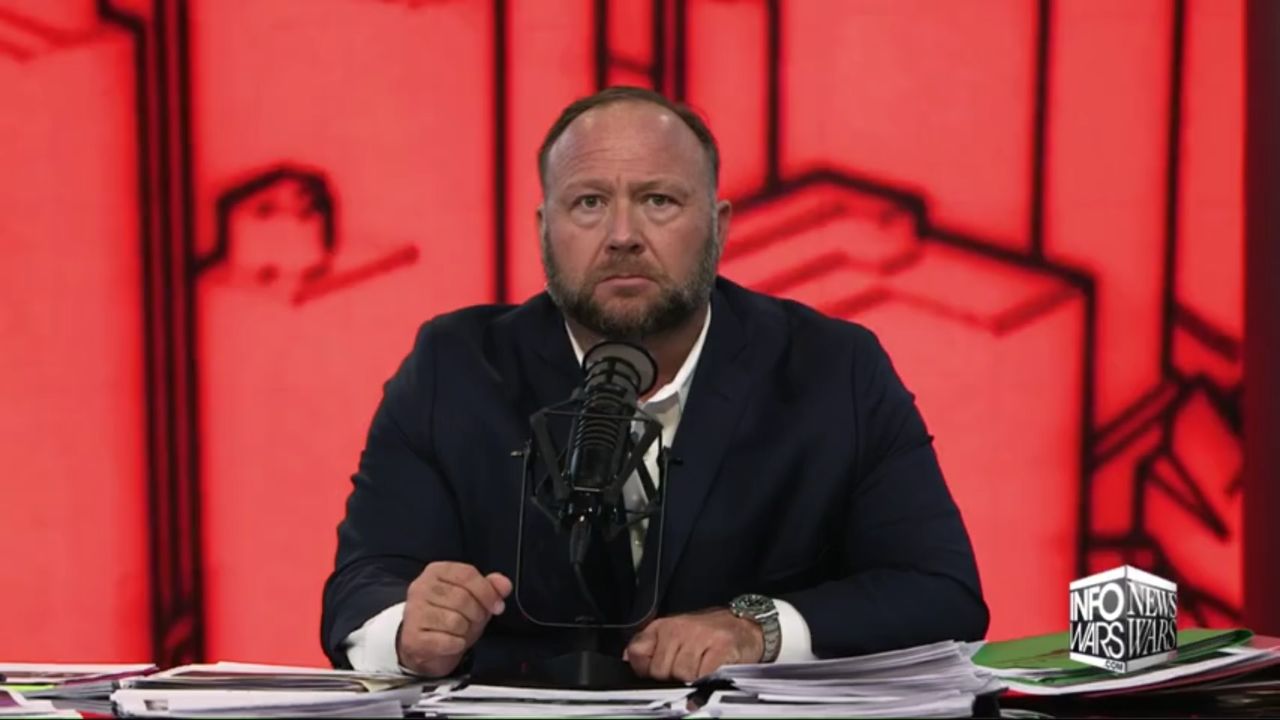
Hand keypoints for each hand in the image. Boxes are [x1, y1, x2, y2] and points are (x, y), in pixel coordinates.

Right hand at [396, 561, 512, 676]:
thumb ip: (491, 588)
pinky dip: (456, 645)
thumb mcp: (475, 599)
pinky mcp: (412, 636)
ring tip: (460, 632)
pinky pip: (447, 641)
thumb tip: (505, 584)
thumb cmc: (451, 617)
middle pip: (463, 598)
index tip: (498, 607)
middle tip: (474, 622)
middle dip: (477, 614)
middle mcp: (421, 587)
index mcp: (437, 571)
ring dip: (465, 631)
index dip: (488, 592)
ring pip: (455, 621)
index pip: (467, 574)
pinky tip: (451, 643)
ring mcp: (414, 612)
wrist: (425, 647)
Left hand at [624, 608, 764, 682]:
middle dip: (671, 678)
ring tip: (702, 670)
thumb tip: (630, 659)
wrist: (746, 626)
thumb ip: (650, 646)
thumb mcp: (675, 635)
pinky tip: (712, 673)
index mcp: (664, 626)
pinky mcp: (721, 647)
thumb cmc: (710, 634)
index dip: (646, 670)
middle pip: (660, 670)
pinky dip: (707, 681)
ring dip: (692, 680)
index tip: (657, 673)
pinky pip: (703, 676)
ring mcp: (700, 636)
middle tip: (687, 671)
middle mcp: (679, 628)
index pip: (638, 654)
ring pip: (682, 675)